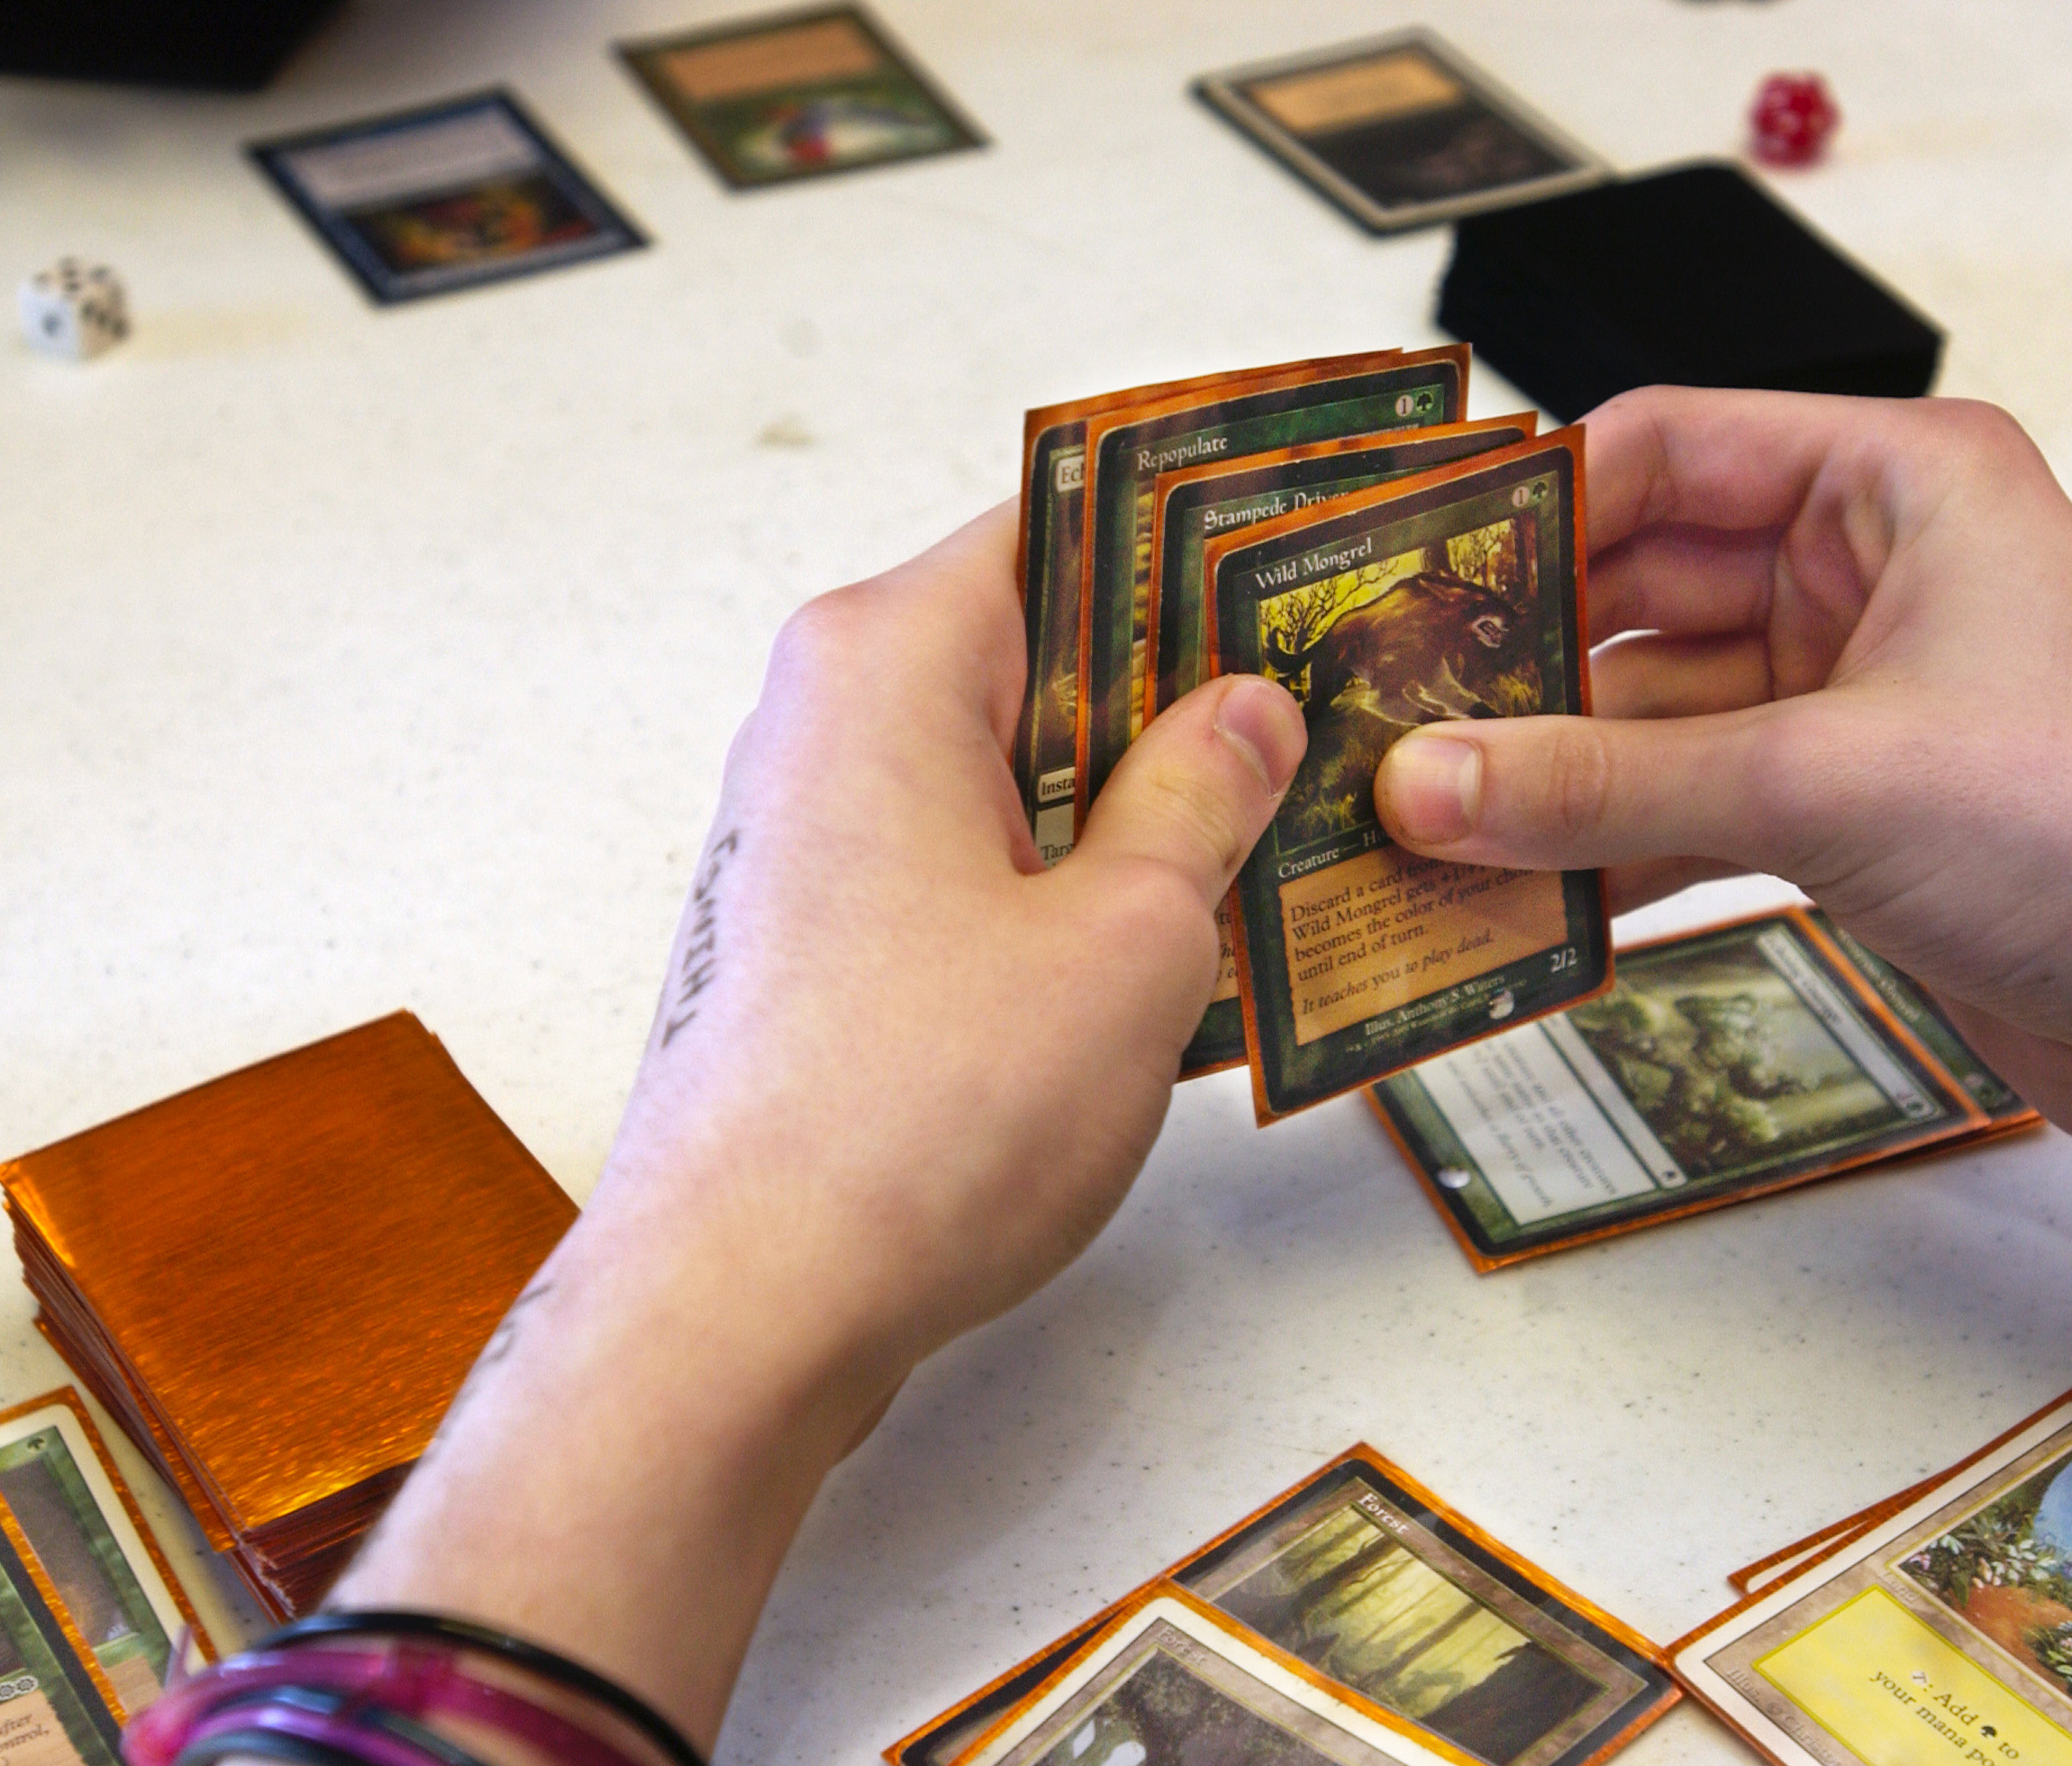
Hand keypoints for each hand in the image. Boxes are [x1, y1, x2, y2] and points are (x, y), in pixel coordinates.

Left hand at [335, 503, 1306, 1737]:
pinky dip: (1067, 888)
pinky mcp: (819, 936)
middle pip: (1038, 649)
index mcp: (888, 660)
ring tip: (1280, 849)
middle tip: (1328, 726)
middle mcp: (827, 721)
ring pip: (1010, 768)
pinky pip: (970, 864)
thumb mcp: (1130, 937)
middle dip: (1184, 692)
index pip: (1061, 526)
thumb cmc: (911, 1118)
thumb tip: (1244, 713)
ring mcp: (813, 834)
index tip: (1302, 568)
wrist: (743, 1309)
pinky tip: (1176, 953)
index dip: (1195, 542)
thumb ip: (1204, 797)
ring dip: (1136, 807)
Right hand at [1376, 387, 2071, 1152]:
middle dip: (1520, 664)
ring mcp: (1859, 694)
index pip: (1662, 450)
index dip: (1529, 512)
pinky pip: (1691, 803)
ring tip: (1418, 824)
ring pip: (1657, 712)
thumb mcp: (1819, 786)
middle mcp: (1872, 571)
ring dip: (1553, 773)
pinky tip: (1518, 897)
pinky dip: (1613, 845)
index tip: (1404, 579)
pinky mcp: (1853, 808)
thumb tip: (1423, 784)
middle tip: (1380, 724)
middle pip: (1641, 590)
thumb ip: (1604, 782)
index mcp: (1896, 484)